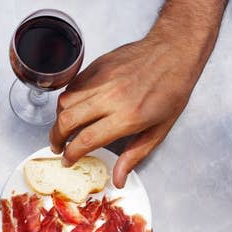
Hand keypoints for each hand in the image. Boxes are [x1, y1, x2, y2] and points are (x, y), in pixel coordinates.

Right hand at [49, 33, 202, 187]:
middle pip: (67, 121)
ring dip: (59, 119)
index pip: (86, 139)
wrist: (175, 51)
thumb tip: (118, 179)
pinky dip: (67, 100)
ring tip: (64, 128)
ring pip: (65, 102)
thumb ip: (135, 155)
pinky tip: (73, 108)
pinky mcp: (97, 66)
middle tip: (58, 146)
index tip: (68, 160)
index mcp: (127, 116)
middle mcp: (110, 97)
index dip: (71, 154)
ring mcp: (102, 79)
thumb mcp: (160, 129)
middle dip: (56, 138)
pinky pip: (72, 86)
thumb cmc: (172, 90)